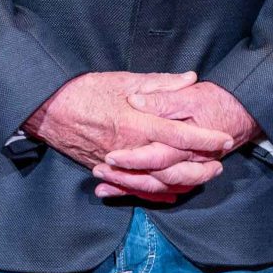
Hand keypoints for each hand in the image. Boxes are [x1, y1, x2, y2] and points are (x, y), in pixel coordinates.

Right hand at [26, 72, 235, 202]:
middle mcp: (130, 148)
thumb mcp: (124, 80)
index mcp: (137, 123)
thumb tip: (190, 78)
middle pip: (174, 165)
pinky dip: (156, 194)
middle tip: (220, 163)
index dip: (205, 138)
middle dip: (201, 166)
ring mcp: (119, 165)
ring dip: (184, 182)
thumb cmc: (84, 91)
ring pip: (158, 182)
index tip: (224, 139)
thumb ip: (160, 83)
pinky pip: (136, 190)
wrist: (48, 110)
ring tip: (203, 178)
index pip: (180, 134)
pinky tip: (171, 193)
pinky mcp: (107, 173)